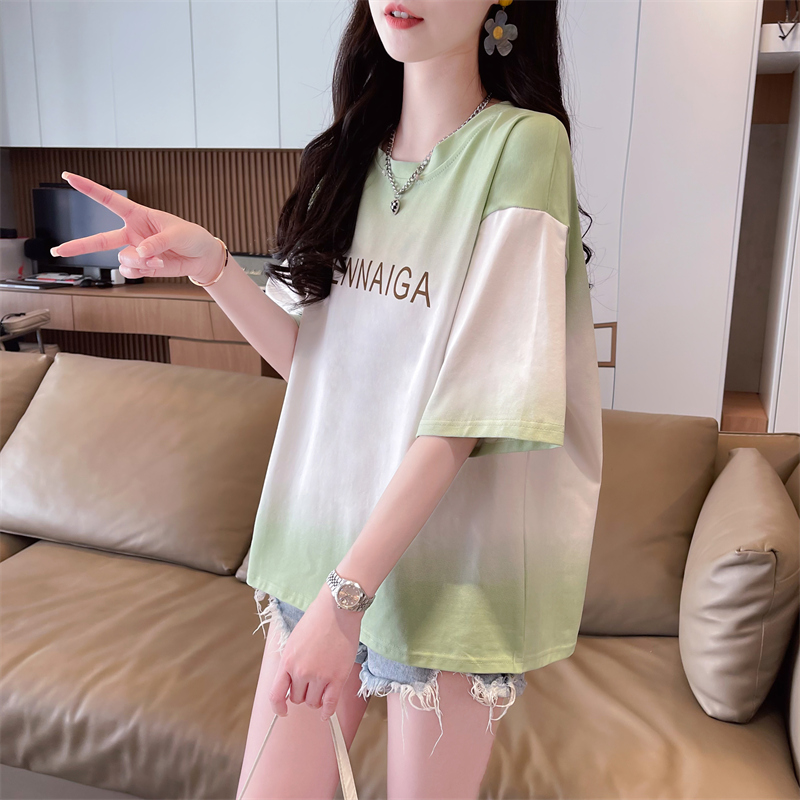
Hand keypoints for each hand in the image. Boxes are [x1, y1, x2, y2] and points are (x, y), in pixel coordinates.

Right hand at [49, 171, 224, 283]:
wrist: (202, 256)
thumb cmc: (191, 236)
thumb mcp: (176, 233)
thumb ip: (156, 242)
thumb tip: (141, 253)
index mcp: (138, 214)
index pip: (108, 200)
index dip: (88, 188)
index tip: (68, 177)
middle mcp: (132, 233)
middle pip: (99, 239)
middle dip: (78, 246)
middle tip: (57, 251)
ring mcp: (136, 251)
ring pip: (122, 259)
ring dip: (138, 261)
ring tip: (156, 258)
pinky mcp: (143, 266)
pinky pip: (131, 272)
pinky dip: (142, 271)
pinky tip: (154, 266)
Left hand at [269, 584, 363, 722]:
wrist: (337, 609)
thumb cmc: (316, 620)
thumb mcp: (294, 640)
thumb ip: (290, 663)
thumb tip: (291, 683)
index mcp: (287, 661)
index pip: (275, 695)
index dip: (278, 707)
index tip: (283, 711)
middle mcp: (301, 672)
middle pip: (297, 699)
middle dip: (302, 693)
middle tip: (310, 683)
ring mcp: (320, 676)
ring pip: (313, 703)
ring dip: (316, 699)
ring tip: (321, 687)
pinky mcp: (338, 677)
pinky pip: (330, 704)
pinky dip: (327, 711)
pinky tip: (326, 712)